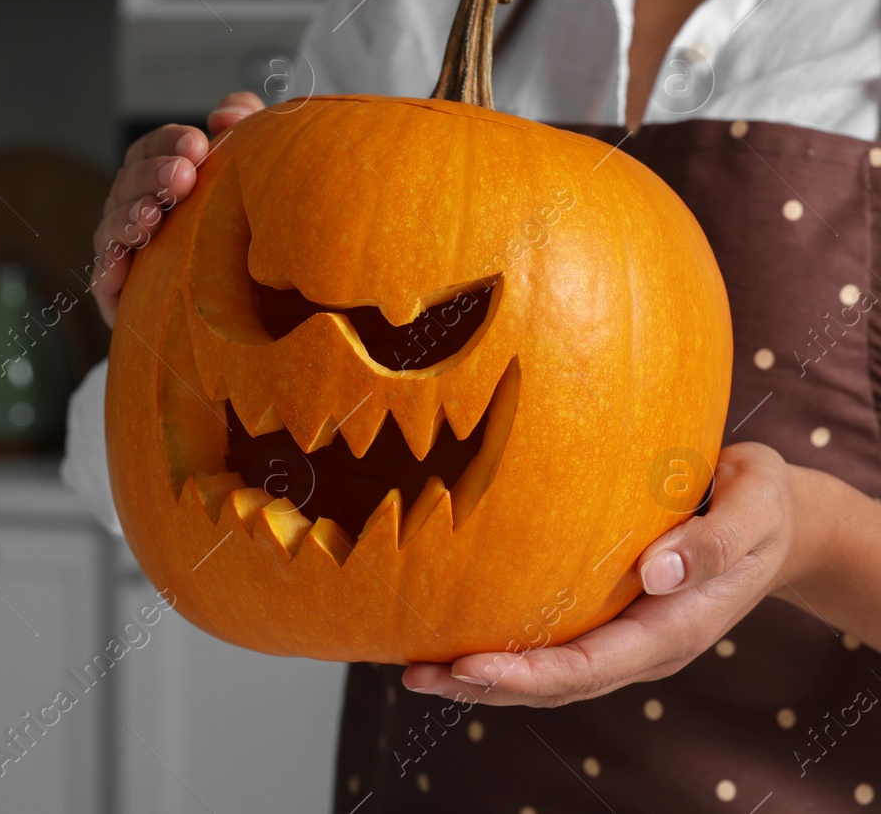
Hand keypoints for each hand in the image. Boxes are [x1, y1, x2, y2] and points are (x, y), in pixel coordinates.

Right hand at [90, 91, 266, 325]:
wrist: (246, 305)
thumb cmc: (241, 225)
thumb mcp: (250, 169)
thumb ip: (245, 125)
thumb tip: (225, 112)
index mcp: (158, 175)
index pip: (151, 149)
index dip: (167, 143)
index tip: (198, 144)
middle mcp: (134, 208)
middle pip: (128, 183)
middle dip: (151, 176)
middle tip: (182, 177)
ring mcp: (123, 250)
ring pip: (110, 227)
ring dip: (128, 219)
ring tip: (153, 217)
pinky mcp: (118, 296)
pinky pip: (103, 280)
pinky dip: (108, 269)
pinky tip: (122, 263)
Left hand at [402, 442, 801, 707]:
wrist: (779, 519)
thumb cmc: (762, 504)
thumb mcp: (754, 510)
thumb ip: (711, 542)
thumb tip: (656, 573)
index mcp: (675, 628)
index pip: (591, 666)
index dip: (528, 674)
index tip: (469, 667)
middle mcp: (642, 643)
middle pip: (556, 684)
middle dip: (485, 686)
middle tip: (416, 677)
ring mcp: (623, 633)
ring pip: (546, 672)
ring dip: (479, 677)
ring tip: (412, 670)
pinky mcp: (606, 613)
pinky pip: (549, 641)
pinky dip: (498, 645)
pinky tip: (447, 631)